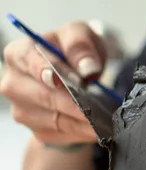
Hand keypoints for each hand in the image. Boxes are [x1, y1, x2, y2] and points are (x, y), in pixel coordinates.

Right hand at [1, 21, 107, 144]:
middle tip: (100, 105)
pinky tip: (99, 126)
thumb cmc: (71, 51)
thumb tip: (87, 69)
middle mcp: (14, 83)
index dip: (43, 71)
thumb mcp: (79, 35)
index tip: (58, 80)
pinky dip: (85, 131)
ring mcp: (22, 109)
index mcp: (19, 53)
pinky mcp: (37, 129)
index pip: (29, 63)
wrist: (75, 73)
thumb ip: (81, 46)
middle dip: (75, 102)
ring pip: (57, 120)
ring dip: (84, 120)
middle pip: (45, 96)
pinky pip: (64, 134)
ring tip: (106, 117)